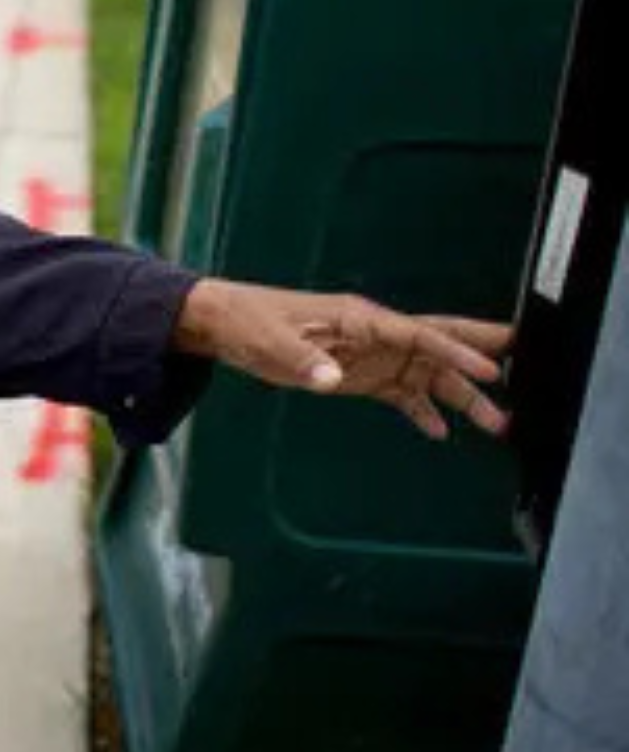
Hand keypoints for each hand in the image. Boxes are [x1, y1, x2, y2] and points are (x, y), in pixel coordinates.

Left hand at [173, 278, 511, 440]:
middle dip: (480, 358)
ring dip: (460, 398)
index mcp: (361, 319)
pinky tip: (441, 432)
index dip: (455, 352)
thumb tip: (330, 378)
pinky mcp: (359, 375)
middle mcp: (376, 336)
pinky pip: (400, 393)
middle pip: (439, 344)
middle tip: (524, 370)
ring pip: (428, 375)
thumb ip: (305, 362)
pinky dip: (421, 411)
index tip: (489, 368)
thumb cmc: (250, 323)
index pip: (419, 334)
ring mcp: (371, 355)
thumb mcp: (273, 342)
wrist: (226, 327)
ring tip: (496, 424)